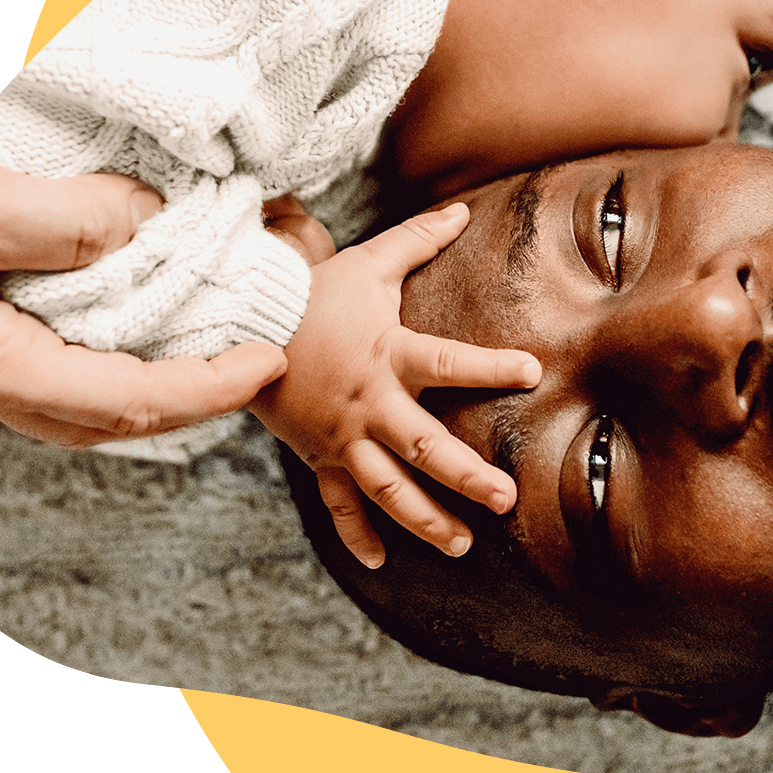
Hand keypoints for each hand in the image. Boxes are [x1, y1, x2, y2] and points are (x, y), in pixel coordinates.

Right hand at [0, 143, 288, 445]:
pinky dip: (116, 316)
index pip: (129, 401)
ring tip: (215, 311)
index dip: (210, 387)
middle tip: (258, 339)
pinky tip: (142, 280)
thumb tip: (149, 223)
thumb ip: (64, 223)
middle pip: (116, 406)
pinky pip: (60, 332)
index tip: (268, 360)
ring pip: (89, 373)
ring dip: (159, 352)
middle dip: (196, 384)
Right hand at [248, 202, 540, 568]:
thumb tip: (462, 210)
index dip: (489, 365)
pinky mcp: (319, 456)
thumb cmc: (314, 293)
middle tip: (506, 498)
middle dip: (464, 476)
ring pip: (386, 488)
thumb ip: (418, 240)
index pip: (447, 362)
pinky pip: (337, 503)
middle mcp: (368, 403)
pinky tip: (379, 562)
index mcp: (387, 354)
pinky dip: (354, 534)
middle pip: (422, 446)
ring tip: (463, 545)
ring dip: (424, 520)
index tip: (532, 371)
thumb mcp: (368, 263)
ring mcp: (342, 437)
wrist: (240, 323)